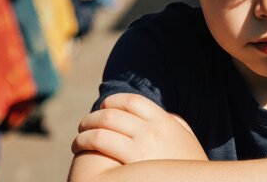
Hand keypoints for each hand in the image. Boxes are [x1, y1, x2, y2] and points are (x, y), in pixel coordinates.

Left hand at [71, 93, 207, 163]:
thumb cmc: (188, 166)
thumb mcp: (187, 139)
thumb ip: (176, 124)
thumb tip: (166, 114)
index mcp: (166, 121)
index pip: (133, 100)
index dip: (113, 101)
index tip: (103, 106)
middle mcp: (153, 130)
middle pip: (112, 114)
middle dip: (92, 118)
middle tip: (83, 126)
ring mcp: (142, 147)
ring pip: (101, 129)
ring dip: (84, 134)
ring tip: (78, 142)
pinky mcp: (131, 165)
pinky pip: (100, 145)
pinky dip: (85, 144)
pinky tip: (82, 151)